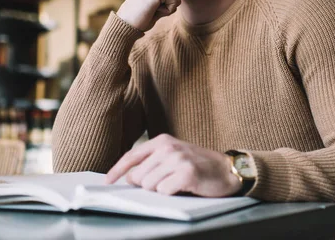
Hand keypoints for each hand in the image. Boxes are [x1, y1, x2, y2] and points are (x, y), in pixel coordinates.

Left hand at [105, 134, 241, 196]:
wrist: (227, 170)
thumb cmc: (198, 165)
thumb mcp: (174, 156)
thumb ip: (152, 163)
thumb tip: (129, 177)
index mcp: (162, 141)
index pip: (131, 156)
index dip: (116, 171)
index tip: (107, 182)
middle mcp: (168, 147)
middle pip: (138, 176)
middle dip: (147, 185)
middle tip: (166, 182)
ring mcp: (177, 159)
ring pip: (149, 185)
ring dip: (161, 190)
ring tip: (176, 184)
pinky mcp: (187, 173)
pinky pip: (164, 191)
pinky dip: (171, 193)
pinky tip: (183, 187)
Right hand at [117, 0, 180, 31]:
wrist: (125, 23)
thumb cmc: (138, 16)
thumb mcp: (153, 2)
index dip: (163, 5)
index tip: (148, 6)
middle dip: (165, 7)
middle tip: (148, 9)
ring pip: (176, 0)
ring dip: (165, 10)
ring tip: (149, 9)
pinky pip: (174, 5)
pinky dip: (165, 12)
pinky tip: (151, 9)